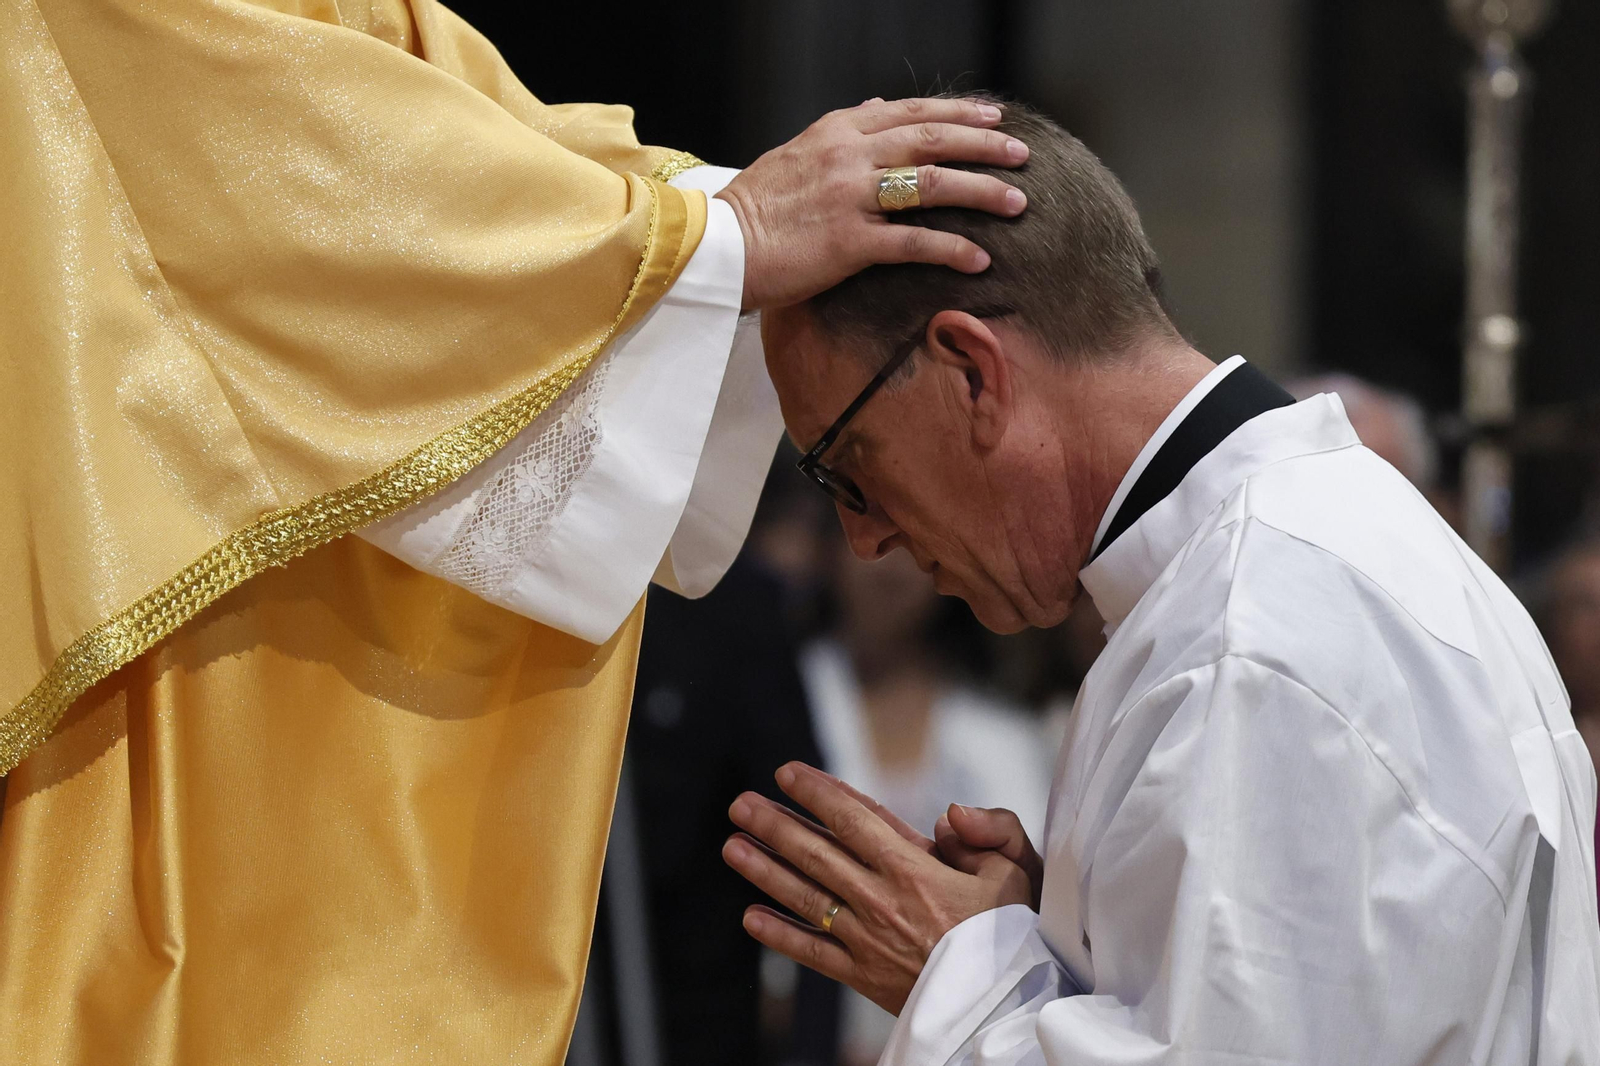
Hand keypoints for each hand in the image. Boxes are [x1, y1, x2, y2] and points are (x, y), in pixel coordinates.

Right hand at [717, 97, 1028, 309]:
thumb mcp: (797, 152)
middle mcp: (848, 157)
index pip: (911, 113)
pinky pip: (914, 242)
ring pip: (933, 184)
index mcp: (837, 132)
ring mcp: (850, 198)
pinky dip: (952, 249)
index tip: (994, 116)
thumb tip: (882, 106)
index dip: (958, 112)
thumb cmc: (754, 207)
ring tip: (1017, 202)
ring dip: (982, 191)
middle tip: (1021, 154)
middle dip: (985, 144)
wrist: (717, 246)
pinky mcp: (849, 243)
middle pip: (933, 139)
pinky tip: (980, 259)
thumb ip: (845, 130)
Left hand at [723, 762, 1033, 1014]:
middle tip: (740, 804)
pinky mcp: (865, 976)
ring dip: (765, 870)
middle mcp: (884, 900)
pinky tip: (750, 917)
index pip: (855, 819)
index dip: (818, 793)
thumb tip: (947, 813)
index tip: (786, 773)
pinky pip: (814, 953)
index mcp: (917, 870)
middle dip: (775, 825)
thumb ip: (992, 829)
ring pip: (807, 897)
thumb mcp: (1019, 870)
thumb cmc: (1016, 933)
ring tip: (732, 846)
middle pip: (817, 854)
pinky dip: (780, 935)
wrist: (1011, 1009)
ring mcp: (870, 940)